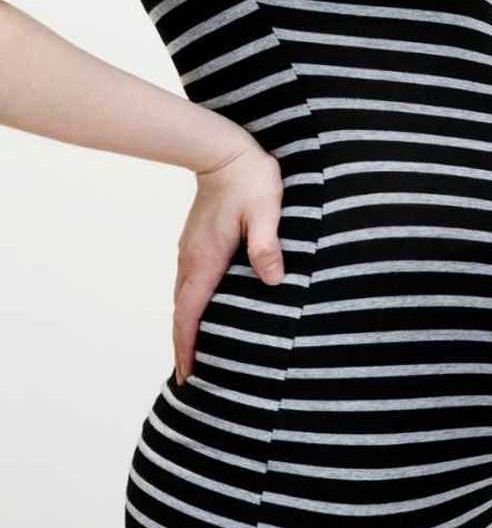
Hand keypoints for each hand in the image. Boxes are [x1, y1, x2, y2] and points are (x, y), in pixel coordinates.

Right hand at [172, 144, 283, 385]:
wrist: (223, 150)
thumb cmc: (250, 180)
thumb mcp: (266, 210)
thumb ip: (267, 244)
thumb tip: (273, 280)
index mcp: (205, 259)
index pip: (190, 313)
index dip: (187, 346)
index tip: (185, 373)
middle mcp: (191, 259)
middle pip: (182, 312)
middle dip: (183, 345)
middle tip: (188, 376)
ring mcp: (190, 251)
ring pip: (183, 299)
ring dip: (185, 327)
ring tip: (193, 353)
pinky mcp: (196, 243)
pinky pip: (190, 284)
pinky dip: (190, 307)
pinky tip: (203, 313)